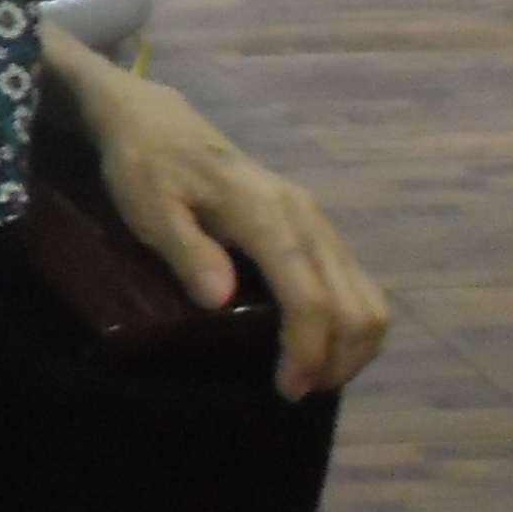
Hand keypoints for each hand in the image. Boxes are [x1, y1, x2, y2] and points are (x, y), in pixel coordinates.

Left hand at [64, 45, 390, 398]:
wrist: (155, 120)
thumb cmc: (145, 165)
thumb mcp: (147, 206)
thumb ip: (186, 250)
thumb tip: (222, 301)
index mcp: (267, 215)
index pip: (309, 297)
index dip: (307, 350)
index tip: (286, 388)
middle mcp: (307, 218)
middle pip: (354, 304)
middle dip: (336, 359)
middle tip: (298, 391)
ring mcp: (317, 220)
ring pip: (367, 296)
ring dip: (353, 346)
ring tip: (313, 376)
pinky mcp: (316, 225)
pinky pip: (357, 282)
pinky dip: (352, 322)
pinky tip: (321, 344)